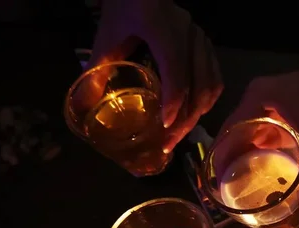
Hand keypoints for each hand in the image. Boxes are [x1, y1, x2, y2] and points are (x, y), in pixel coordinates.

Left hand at [90, 0, 222, 151]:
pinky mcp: (207, 43)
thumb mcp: (107, 35)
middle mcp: (189, 34)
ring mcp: (202, 39)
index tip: (165, 127)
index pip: (176, 72)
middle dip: (186, 119)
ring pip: (211, 84)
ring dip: (198, 112)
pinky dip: (207, 99)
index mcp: (164, 30)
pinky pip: (215, 78)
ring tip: (180, 132)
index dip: (173, 102)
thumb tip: (83, 104)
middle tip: (170, 143)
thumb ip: (97, 69)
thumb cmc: (124, 6)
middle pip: (198, 86)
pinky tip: (195, 113)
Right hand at [223, 59, 298, 212]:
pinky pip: (262, 137)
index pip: (227, 134)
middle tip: (227, 194)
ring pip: (247, 138)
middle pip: (234, 137)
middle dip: (230, 164)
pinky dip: (260, 155)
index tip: (217, 187)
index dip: (220, 161)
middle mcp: (255, 103)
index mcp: (255, 101)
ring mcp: (265, 107)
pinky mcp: (277, 113)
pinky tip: (262, 174)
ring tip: (239, 188)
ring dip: (243, 160)